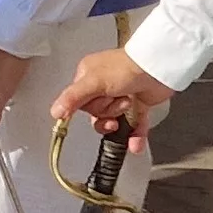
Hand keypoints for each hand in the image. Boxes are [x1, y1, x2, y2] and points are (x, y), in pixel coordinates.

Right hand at [53, 47, 171, 133]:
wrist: (158, 68)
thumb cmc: (126, 69)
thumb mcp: (94, 82)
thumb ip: (73, 98)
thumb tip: (54, 113)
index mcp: (88, 76)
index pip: (80, 103)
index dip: (90, 109)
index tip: (96, 111)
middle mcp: (103, 85)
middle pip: (97, 114)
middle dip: (108, 112)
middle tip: (117, 99)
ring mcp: (122, 95)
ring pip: (114, 121)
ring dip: (121, 121)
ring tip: (129, 106)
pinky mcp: (138, 105)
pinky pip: (133, 126)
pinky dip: (134, 136)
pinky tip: (134, 144)